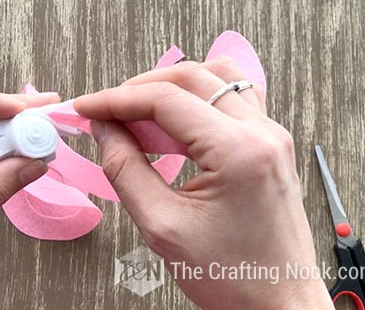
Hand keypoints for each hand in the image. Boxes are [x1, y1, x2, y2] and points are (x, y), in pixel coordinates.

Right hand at [74, 58, 333, 309]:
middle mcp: (262, 133)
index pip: (165, 99)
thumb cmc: (232, 276)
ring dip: (172, 88)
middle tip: (105, 112)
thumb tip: (104, 130)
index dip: (116, 100)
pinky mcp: (271, 144)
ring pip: (216, 77)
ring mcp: (272, 135)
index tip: (86, 108)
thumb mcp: (162, 226)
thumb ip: (125, 169)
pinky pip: (233, 98)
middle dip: (139, 89)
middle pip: (191, 77)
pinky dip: (198, 100)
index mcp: (239, 151)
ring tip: (139, 117)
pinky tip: (175, 125)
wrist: (278, 305)